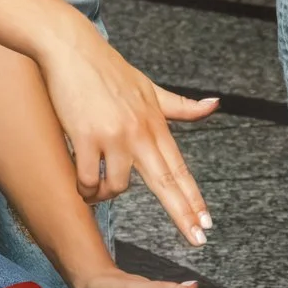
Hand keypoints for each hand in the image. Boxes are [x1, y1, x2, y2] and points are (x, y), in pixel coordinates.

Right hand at [38, 24, 218, 248]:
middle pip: (166, 182)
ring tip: (95, 193)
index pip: (180, 168)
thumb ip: (180, 105)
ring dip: (105, 197)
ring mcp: (113, 135)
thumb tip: (215, 104)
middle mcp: (139, 132)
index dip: (194, 198)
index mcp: (155, 123)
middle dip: (183, 214)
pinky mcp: (85, 135)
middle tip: (197, 240)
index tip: (207, 223)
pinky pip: (87, 180)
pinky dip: (84, 190)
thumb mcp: (150, 86)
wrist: (72, 48)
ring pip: (117, 187)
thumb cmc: (109, 69)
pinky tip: (81, 187)